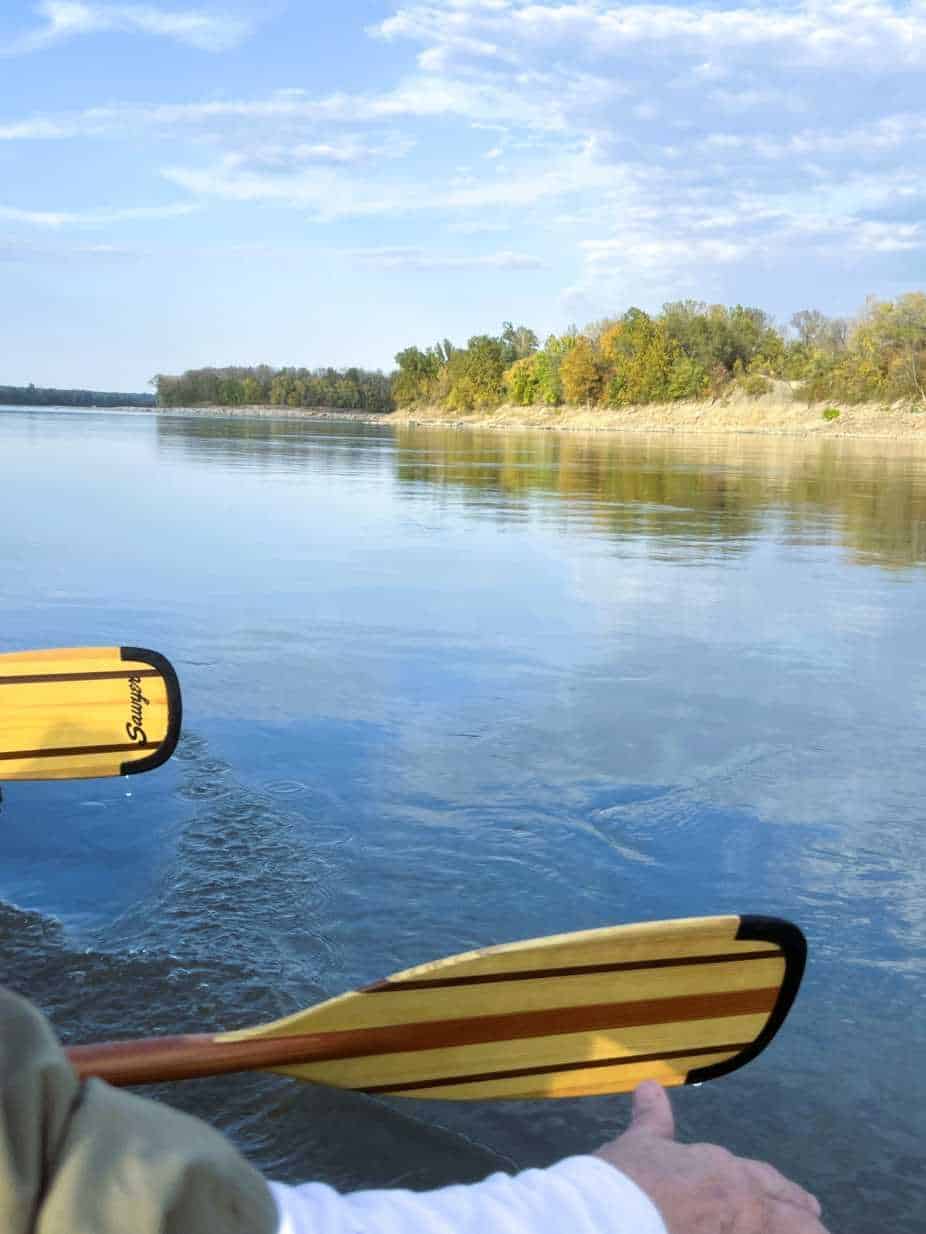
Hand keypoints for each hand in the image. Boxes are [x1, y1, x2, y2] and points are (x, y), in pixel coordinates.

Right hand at [595, 1081, 828, 1232]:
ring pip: (794, 1233)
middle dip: (808, 1224)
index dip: (786, 1193)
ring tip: (817, 1233)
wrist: (614, 1219)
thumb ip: (652, 1120)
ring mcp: (744, 1233)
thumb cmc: (626, 1180)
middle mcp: (745, 1206)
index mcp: (723, 1171)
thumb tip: (648, 1086)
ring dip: (806, 1231)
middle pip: (795, 1218)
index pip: (767, 1182)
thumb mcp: (639, 1144)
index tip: (806, 1204)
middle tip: (818, 1222)